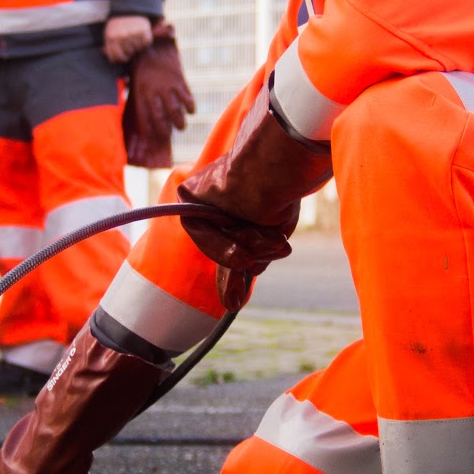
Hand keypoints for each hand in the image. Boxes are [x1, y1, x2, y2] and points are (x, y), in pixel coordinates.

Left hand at [102, 15, 152, 63]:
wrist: (129, 9)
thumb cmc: (119, 24)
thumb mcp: (109, 33)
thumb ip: (108, 47)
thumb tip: (111, 59)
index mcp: (111, 37)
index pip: (117, 57)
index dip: (120, 59)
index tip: (123, 56)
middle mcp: (122, 36)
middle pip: (128, 54)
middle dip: (129, 51)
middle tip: (129, 43)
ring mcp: (133, 33)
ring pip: (137, 49)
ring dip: (137, 45)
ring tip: (134, 37)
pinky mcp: (144, 30)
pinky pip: (146, 44)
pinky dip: (144, 41)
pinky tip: (140, 35)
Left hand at [123, 24, 195, 168]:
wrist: (152, 41)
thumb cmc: (141, 61)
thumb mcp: (133, 77)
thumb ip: (136, 93)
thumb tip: (136, 110)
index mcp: (140, 91)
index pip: (144, 116)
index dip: (148, 128)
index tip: (152, 137)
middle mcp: (153, 91)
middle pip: (160, 116)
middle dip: (164, 129)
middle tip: (167, 135)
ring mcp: (166, 85)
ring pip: (174, 110)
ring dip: (179, 121)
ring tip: (181, 127)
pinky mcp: (178, 79)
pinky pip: (186, 96)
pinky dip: (190, 105)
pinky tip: (191, 111)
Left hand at [178, 91, 331, 311]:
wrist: (277, 170)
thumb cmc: (284, 195)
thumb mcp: (270, 238)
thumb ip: (248, 263)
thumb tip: (230, 302)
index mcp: (242, 204)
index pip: (232, 246)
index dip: (233, 276)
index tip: (232, 301)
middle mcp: (220, 202)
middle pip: (223, 249)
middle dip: (239, 264)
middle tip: (259, 262)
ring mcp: (203, 197)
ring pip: (214, 244)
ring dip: (243, 248)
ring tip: (266, 237)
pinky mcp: (189, 193)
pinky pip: (201, 231)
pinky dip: (221, 239)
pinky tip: (243, 227)